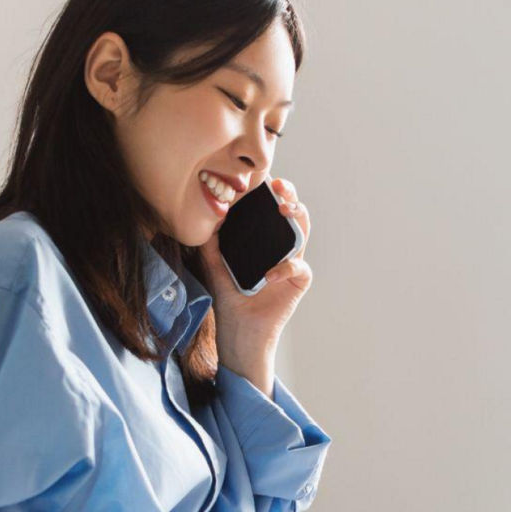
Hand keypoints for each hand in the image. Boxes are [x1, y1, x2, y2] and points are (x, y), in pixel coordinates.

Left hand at [196, 176, 312, 357]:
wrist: (238, 331)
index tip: (261, 180)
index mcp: (263, 240)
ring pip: (303, 230)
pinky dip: (286, 268)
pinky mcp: (298, 282)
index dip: (270, 192)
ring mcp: (291, 262)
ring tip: (284, 210)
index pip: (270, 209)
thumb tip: (207, 217)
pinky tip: (269, 275)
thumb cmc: (229, 300)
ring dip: (297, 216)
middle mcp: (280, 247)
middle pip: (292, 212)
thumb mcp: (214, 267)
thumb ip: (211, 244)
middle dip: (289, 194)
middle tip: (278, 187)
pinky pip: (299, 267)